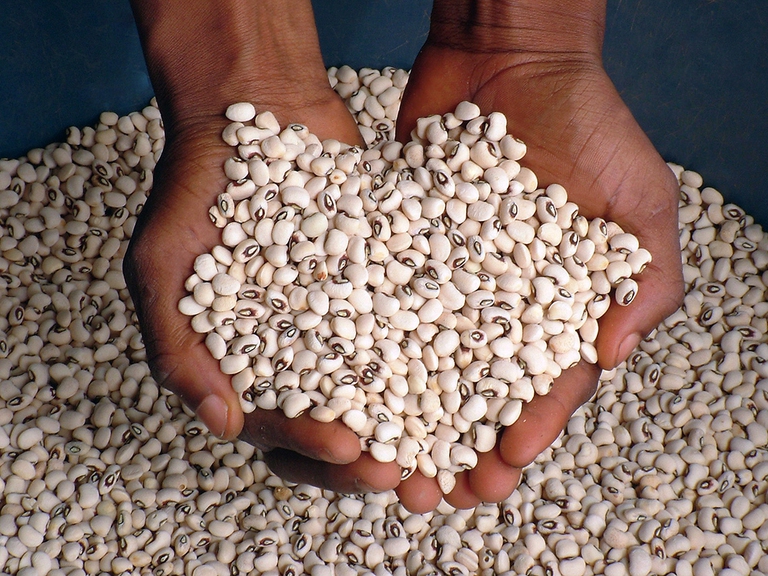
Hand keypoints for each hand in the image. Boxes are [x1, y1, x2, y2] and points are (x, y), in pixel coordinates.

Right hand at [124, 0, 401, 493]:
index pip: (278, 428)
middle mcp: (301, 351)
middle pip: (337, 424)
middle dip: (370, 453)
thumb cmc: (193, 187)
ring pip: (385, 386)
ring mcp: (346, 318)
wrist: (254, 108)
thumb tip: (219, 426)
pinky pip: (413, 318)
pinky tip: (475, 361)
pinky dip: (439, 344)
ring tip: (450, 439)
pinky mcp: (383, 281)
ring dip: (415, 419)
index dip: (310, 448)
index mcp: (247, 364)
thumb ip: (176, 346)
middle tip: (405, 469)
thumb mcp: (162, 264)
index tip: (346, 449)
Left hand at [393, 0, 683, 511]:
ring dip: (403, 415)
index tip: (501, 469)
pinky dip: (363, 342)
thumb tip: (613, 357)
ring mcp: (444, 280)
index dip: (528, 431)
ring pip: (419, 360)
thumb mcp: (641, 201)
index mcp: (555, 309)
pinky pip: (379, 301)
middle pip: (475, 391)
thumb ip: (645, 280)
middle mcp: (495, 305)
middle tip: (432, 495)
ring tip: (381, 462)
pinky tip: (342, 382)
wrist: (514, 60)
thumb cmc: (591, 126)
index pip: (545, 386)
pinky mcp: (399, 249)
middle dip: (457, 444)